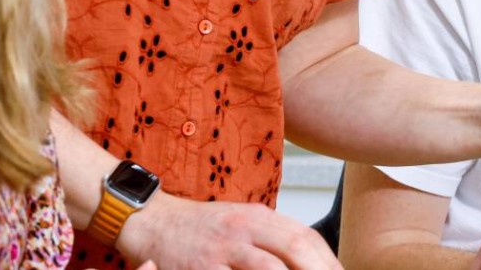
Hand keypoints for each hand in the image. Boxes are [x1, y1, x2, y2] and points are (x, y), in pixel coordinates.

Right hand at [116, 190, 340, 269]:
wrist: (152, 222)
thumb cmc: (201, 229)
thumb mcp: (243, 223)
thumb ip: (274, 238)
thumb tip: (310, 258)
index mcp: (259, 217)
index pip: (305, 236)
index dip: (328, 260)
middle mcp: (244, 229)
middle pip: (294, 248)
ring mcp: (222, 249)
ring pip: (268, 268)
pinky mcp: (201, 268)